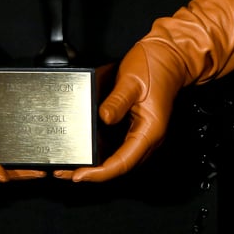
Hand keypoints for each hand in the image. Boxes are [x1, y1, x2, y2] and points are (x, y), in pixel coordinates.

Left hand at [54, 36, 185, 181]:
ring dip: (95, 165)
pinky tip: (85, 149)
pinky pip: (117, 147)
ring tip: (70, 164)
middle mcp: (147, 138)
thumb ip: (117, 100)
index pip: (122, 163)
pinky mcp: (135, 127)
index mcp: (149, 131)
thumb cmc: (155, 66)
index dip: (99, 173)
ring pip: (117, 159)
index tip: (79, 176)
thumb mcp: (131, 80)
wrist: (168, 57)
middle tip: (65, 172)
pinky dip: (100, 152)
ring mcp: (141, 134)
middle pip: (118, 166)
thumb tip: (103, 118)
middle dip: (92, 173)